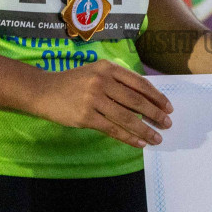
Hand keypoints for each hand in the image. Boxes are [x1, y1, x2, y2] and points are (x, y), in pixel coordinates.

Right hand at [29, 59, 173, 147]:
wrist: (43, 91)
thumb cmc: (73, 82)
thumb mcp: (96, 72)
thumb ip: (118, 82)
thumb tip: (145, 101)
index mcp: (108, 68)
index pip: (139, 83)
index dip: (156, 96)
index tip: (168, 107)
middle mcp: (102, 81)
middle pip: (136, 101)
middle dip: (155, 114)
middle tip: (167, 124)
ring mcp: (93, 99)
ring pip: (126, 117)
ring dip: (145, 129)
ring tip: (156, 137)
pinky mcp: (85, 116)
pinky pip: (113, 129)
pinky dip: (128, 137)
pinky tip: (139, 143)